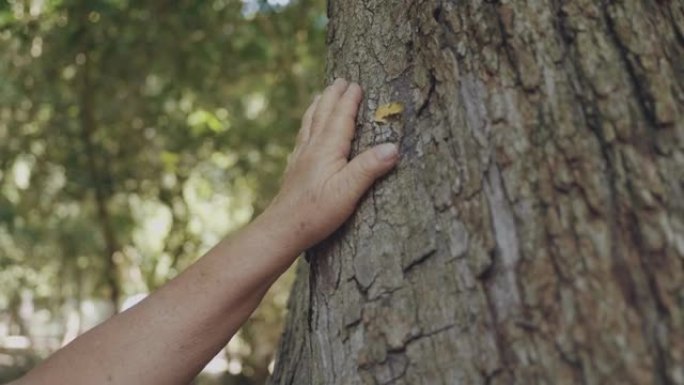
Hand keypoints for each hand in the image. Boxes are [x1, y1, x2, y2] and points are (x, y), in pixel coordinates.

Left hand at [263, 78, 398, 252]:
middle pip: (322, 114)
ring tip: (321, 96)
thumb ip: (370, 167)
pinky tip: (305, 134)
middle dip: (332, 96)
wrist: (283, 229)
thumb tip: (394, 147)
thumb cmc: (316, 212)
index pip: (341, 117)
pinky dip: (307, 127)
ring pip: (309, 124)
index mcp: (327, 149)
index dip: (349, 100)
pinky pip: (302, 138)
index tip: (356, 84)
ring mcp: (300, 158)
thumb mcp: (348, 191)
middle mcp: (312, 148)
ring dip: (318, 107)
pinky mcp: (294, 170)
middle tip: (340, 80)